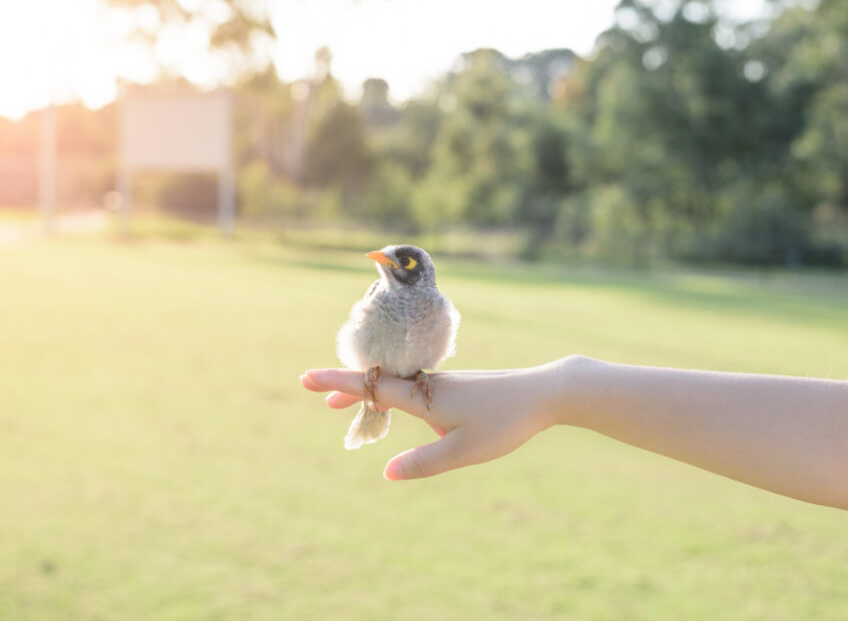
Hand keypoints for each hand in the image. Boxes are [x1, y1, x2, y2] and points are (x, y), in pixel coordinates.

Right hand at [300, 360, 567, 480]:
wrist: (544, 392)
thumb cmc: (504, 422)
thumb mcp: (463, 451)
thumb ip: (424, 463)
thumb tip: (387, 472)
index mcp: (425, 397)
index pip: (371, 387)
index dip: (338, 383)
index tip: (306, 378)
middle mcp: (428, 385)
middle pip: (378, 383)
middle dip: (347, 389)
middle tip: (319, 397)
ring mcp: (443, 385)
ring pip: (396, 386)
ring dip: (370, 394)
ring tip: (346, 407)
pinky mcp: (457, 388)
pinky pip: (414, 390)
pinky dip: (394, 397)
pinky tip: (408, 413)